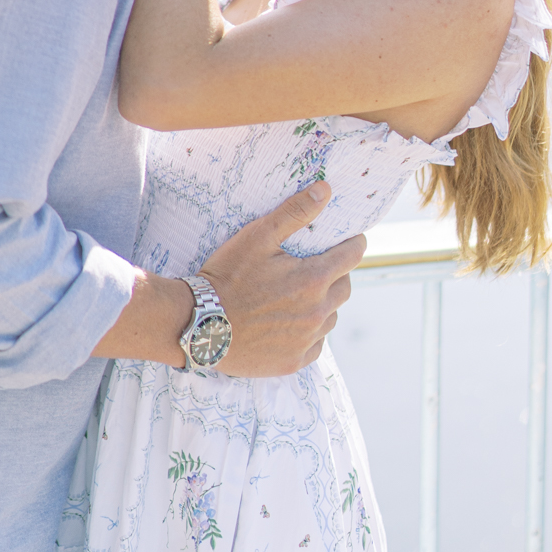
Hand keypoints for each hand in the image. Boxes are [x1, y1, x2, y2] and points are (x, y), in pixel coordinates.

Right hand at [201, 181, 364, 376]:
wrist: (199, 324)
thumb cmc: (227, 276)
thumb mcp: (258, 236)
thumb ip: (294, 212)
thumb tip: (325, 189)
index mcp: (313, 280)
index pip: (352, 256)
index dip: (353, 244)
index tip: (351, 240)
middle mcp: (317, 313)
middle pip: (344, 287)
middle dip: (337, 273)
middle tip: (317, 266)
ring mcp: (306, 340)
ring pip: (331, 316)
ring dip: (323, 303)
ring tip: (299, 294)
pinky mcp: (294, 361)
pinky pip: (316, 343)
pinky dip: (310, 331)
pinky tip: (290, 322)